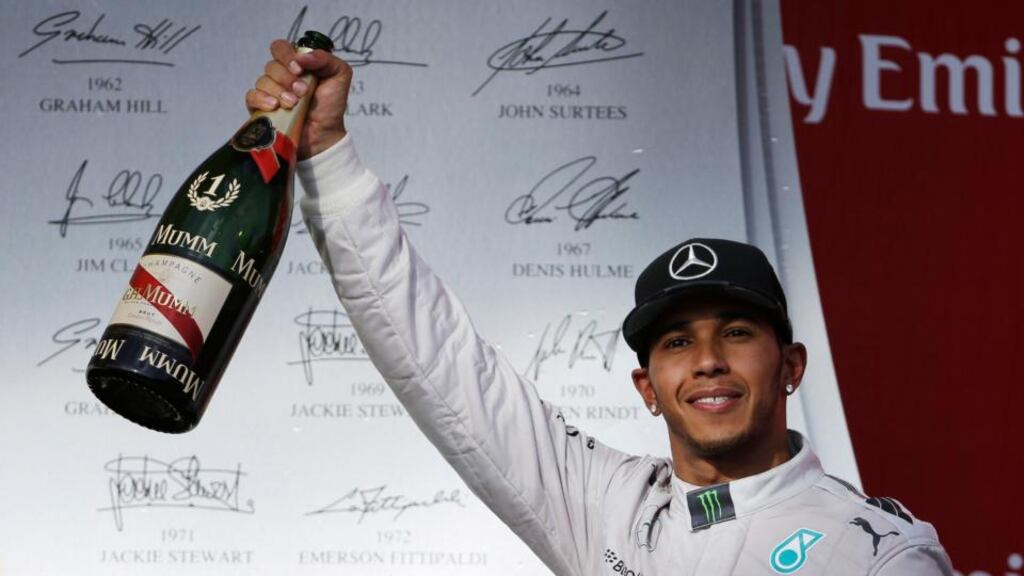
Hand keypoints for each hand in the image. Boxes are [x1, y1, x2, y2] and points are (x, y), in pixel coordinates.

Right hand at [246, 39, 351, 159]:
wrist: (324, 134)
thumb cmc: (330, 105)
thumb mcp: (339, 75)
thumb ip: (325, 59)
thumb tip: (301, 56)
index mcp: (296, 64)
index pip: (280, 48)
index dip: (286, 55)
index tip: (299, 69)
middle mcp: (280, 75)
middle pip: (272, 65)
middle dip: (287, 78)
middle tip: (302, 92)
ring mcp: (269, 91)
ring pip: (263, 81)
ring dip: (279, 92)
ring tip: (293, 104)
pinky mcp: (260, 107)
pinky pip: (251, 96)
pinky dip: (261, 99)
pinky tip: (274, 106)